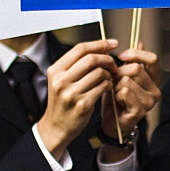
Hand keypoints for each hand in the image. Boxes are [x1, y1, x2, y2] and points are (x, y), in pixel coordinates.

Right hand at [36, 39, 117, 159]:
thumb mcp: (62, 80)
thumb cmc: (63, 101)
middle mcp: (61, 80)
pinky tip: (107, 88)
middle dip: (107, 59)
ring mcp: (71, 93)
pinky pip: (102, 87)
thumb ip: (76, 65)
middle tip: (113, 65)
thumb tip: (101, 47)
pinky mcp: (83, 104)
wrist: (56, 127)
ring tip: (109, 78)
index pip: (80, 48)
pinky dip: (109, 85)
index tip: (113, 43)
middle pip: (91, 59)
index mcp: (55, 70)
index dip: (99, 44)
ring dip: (109, 74)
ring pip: (99, 73)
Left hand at [100, 44, 161, 160]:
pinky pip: (124, 92)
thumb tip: (140, 42)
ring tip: (115, 94)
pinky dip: (115, 95)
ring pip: (127, 80)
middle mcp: (156, 90)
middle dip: (119, 73)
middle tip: (114, 82)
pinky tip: (117, 102)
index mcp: (154, 80)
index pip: (152, 59)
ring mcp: (150, 102)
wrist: (112, 122)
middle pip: (136, 69)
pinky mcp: (140, 110)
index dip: (136, 53)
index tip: (121, 56)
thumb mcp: (123, 76)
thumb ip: (133, 61)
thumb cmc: (117, 99)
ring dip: (115, 86)